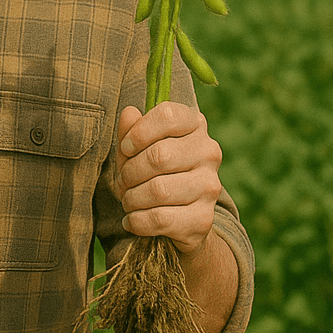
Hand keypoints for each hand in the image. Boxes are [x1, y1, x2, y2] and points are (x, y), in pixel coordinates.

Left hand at [114, 102, 223, 255]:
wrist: (181, 217)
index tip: (126, 148)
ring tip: (128, 200)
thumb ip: (132, 130)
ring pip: (158, 190)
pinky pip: (160, 218)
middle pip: (159, 156)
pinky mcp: (203, 218)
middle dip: (130, 172)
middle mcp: (209, 152)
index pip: (167, 116)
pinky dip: (137, 220)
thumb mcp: (139, 148)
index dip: (139, 132)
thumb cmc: (154, 172)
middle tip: (123, 181)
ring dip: (131, 198)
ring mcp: (210, 186)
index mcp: (195, 125)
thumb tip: (129, 113)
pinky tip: (132, 219)